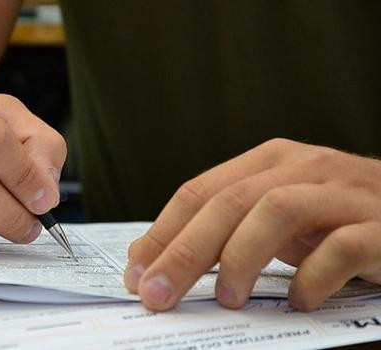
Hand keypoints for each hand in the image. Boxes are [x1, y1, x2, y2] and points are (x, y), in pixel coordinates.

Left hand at [124, 138, 380, 310]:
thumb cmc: (331, 217)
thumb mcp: (270, 217)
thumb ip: (220, 229)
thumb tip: (150, 258)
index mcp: (266, 162)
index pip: (198, 192)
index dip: (161, 234)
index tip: (135, 275)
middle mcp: (300, 167)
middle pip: (227, 203)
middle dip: (183, 252)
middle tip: (158, 296)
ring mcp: (340, 191)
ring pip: (276, 211)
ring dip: (241, 257)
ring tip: (227, 298)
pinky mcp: (380, 225)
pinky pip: (342, 247)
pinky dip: (313, 277)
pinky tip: (299, 300)